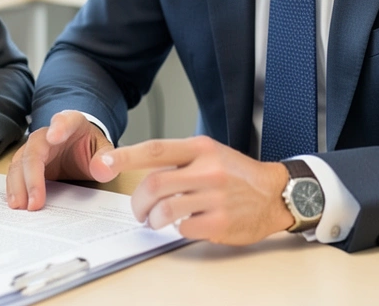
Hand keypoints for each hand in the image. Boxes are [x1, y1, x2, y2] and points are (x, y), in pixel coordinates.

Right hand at [5, 110, 113, 210]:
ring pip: (20, 162)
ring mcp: (34, 148)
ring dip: (18, 185)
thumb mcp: (105, 151)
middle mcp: (47, 134)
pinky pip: (16, 173)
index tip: (53, 137)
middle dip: (32, 175)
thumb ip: (109, 159)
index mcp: (71, 123)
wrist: (80, 146)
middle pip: (35, 148)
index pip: (64, 121)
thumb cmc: (91, 147)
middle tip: (35, 201)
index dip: (58, 128)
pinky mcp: (27, 162)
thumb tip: (102, 169)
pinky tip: (16, 203)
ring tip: (20, 206)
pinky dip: (14, 188)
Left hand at [91, 135, 293, 244]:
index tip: (104, 164)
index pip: (155, 150)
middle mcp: (207, 170)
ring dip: (152, 219)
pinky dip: (178, 229)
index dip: (125, 157)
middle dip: (138, 202)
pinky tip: (185, 225)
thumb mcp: (210, 153)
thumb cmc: (236, 174)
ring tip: (155, 221)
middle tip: (139, 210)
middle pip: (154, 185)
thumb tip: (140, 172)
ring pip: (165, 210)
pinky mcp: (221, 222)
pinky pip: (184, 229)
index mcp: (200, 148)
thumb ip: (179, 160)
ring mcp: (215, 197)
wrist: (275, 193)